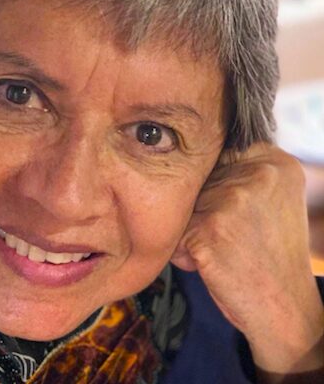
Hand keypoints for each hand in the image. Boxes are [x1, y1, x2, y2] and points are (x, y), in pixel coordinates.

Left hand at [171, 143, 323, 379]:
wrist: (284, 307)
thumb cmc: (269, 252)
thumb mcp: (269, 198)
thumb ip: (239, 170)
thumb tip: (189, 152)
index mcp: (275, 161)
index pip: (217, 152)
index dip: (213, 182)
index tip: (229, 208)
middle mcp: (257, 173)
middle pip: (197, 179)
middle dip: (201, 208)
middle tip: (231, 235)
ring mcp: (231, 199)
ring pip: (183, 205)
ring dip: (190, 230)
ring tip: (221, 249)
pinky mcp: (209, 228)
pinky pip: (174, 233)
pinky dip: (183, 253)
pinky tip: (210, 264)